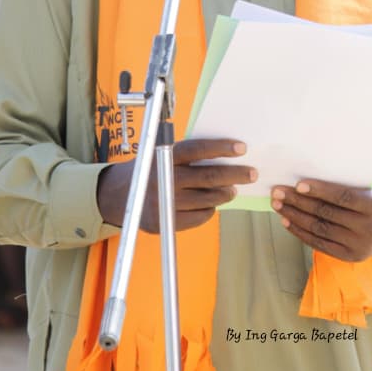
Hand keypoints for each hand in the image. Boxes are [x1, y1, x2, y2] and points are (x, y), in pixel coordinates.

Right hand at [97, 138, 256, 232]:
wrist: (120, 194)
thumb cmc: (152, 168)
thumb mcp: (163, 153)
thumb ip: (188, 154)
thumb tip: (226, 155)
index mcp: (164, 156)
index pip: (198, 149)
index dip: (221, 148)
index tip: (242, 148)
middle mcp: (164, 178)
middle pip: (207, 177)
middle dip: (234, 175)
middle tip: (251, 173)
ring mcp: (163, 202)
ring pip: (205, 200)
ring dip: (224, 194)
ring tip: (232, 190)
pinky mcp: (163, 222)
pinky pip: (197, 218)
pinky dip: (209, 211)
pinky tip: (213, 205)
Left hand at [270, 173, 371, 261]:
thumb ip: (350, 177)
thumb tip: (313, 166)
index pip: (343, 197)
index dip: (320, 191)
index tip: (298, 184)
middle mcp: (370, 228)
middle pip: (327, 214)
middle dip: (299, 202)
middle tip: (278, 192)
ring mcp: (360, 245)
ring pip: (320, 230)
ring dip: (294, 216)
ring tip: (278, 205)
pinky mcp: (351, 256)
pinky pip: (320, 244)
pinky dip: (301, 232)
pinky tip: (287, 221)